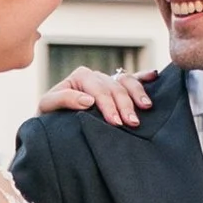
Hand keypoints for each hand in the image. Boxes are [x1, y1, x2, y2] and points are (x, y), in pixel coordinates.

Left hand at [34, 64, 151, 128]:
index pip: (99, 89)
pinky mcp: (116, 89)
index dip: (108, 105)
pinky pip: (133, 80)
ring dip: (138, 94)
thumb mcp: (47, 107)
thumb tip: (88, 100)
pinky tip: (155, 76)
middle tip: (132, 123)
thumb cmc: (49, 117)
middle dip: (125, 105)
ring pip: (127, 82)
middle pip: (116, 87)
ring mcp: (108, 81)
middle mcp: (96, 76)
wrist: (53, 126)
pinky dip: (144, 77)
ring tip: (146, 108)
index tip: (115, 122)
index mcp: (80, 76)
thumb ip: (64, 99)